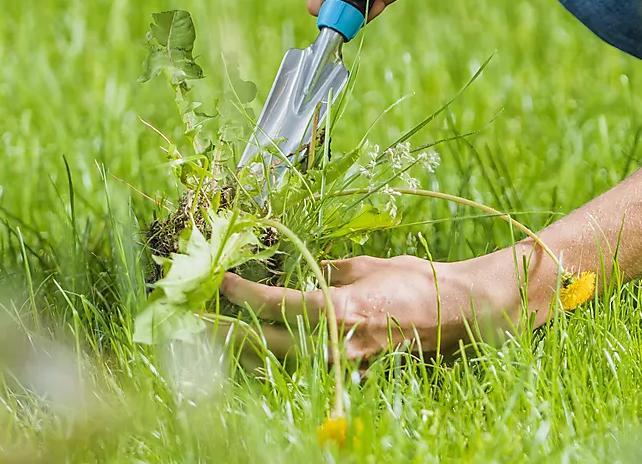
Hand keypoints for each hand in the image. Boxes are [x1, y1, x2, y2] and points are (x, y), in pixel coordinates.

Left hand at [220, 253, 526, 361]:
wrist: (456, 316)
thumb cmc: (415, 283)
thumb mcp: (366, 266)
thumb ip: (327, 270)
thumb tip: (297, 267)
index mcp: (340, 311)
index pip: (277, 305)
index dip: (242, 293)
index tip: (219, 279)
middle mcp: (334, 345)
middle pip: (263, 343)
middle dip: (221, 331)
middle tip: (185, 319)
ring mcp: (340, 367)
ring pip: (274, 364)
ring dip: (237, 350)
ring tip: (203, 338)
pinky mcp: (346, 376)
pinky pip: (296, 371)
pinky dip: (267, 361)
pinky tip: (246, 352)